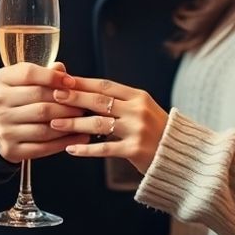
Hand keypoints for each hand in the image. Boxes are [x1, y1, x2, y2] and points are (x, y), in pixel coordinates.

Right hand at [0, 62, 88, 162]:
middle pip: (40, 100)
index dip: (53, 77)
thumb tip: (61, 70)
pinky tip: (78, 136)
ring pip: (44, 125)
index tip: (71, 81)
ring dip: (68, 122)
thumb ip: (42, 73)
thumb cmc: (17, 98)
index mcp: (2, 80)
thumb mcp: (23, 80)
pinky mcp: (11, 149)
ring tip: (82, 118)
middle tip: (83, 103)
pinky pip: (43, 146)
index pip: (29, 74)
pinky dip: (64, 142)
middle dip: (66, 102)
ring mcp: (3, 128)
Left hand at [49, 76, 168, 173]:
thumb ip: (119, 101)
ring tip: (55, 123)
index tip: (62, 80)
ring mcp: (137, 130)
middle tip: (53, 96)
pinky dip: (86, 148)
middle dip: (74, 98)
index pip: (106, 85)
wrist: (181, 154)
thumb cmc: (156, 130)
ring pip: (98, 123)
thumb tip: (86, 92)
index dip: (83, 82)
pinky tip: (70, 148)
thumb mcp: (142, 109)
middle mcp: (138, 110)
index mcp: (138, 96)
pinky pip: (105, 148)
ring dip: (74, 123)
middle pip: (100, 101)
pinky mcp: (135, 150)